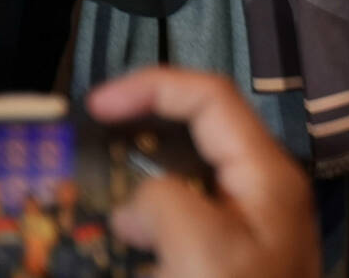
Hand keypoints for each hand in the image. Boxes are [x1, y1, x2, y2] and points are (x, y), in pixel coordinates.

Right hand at [86, 66, 319, 277]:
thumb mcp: (202, 250)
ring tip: (85, 195)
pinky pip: (176, 229)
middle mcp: (257, 192)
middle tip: (84, 147)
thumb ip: (164, 203)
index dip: (151, 87)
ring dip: (133, 184)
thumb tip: (136, 207)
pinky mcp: (219, 266)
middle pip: (194, 136)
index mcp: (264, 173)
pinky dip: (141, 228)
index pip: (209, 98)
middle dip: (137, 134)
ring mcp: (240, 231)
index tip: (94, 106)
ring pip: (180, 183)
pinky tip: (111, 242)